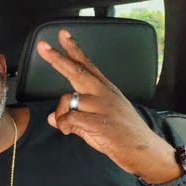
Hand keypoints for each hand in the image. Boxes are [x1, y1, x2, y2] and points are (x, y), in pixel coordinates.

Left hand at [37, 29, 180, 182]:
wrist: (143, 151)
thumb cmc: (119, 136)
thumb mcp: (93, 123)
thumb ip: (72, 118)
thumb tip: (51, 119)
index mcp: (104, 89)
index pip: (86, 64)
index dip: (73, 49)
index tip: (62, 34)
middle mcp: (103, 93)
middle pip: (76, 71)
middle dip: (57, 58)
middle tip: (42, 46)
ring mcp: (102, 105)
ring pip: (67, 99)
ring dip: (62, 114)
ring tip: (69, 127)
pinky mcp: (100, 121)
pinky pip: (69, 118)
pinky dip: (64, 125)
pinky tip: (69, 131)